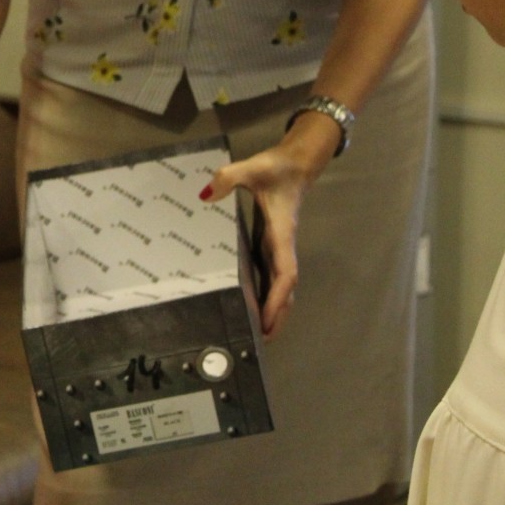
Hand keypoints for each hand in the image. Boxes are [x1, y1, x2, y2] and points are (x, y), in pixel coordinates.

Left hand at [200, 119, 334, 336]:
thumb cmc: (276, 168)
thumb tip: (207, 193)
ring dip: (276, 309)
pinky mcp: (272, 245)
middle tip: (264, 341)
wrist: (297, 163)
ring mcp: (279, 247)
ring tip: (262, 334)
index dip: (278, 298)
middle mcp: (283, 246)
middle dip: (279, 314)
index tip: (269, 318)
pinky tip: (256, 308)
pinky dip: (269, 296)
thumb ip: (230, 177)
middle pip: (286, 289)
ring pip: (283, 286)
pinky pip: (274, 277)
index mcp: (281, 233)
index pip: (285, 273)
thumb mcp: (252, 167)